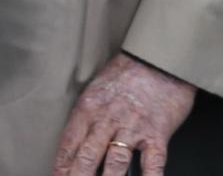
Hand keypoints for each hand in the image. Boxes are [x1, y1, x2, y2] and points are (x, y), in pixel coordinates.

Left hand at [53, 52, 195, 175]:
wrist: (160, 58)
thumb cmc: (129, 73)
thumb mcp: (98, 89)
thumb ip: (88, 118)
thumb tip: (77, 147)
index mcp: (89, 107)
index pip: (69, 144)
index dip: (61, 167)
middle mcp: (108, 119)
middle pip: (86, 158)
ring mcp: (133, 127)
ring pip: (114, 163)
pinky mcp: (157, 133)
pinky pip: (152, 163)